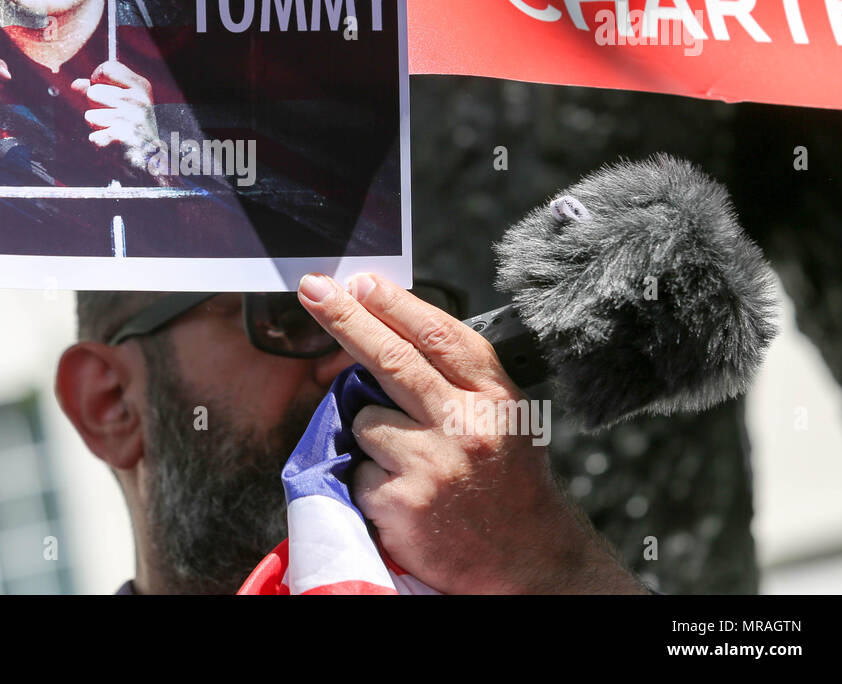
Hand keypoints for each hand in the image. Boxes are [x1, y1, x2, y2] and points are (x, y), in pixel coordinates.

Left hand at [71, 60, 165, 177]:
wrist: (151, 157)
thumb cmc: (134, 126)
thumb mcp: (122, 101)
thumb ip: (98, 90)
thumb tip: (74, 84)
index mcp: (140, 86)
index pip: (107, 68)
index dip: (97, 79)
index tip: (104, 89)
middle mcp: (137, 100)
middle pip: (93, 92)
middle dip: (96, 106)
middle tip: (113, 116)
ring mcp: (131, 118)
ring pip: (89, 115)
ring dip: (97, 125)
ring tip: (113, 129)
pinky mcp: (122, 138)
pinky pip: (93, 136)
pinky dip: (99, 142)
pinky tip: (112, 142)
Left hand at [297, 272, 647, 593]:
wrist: (529, 560)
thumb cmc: (506, 479)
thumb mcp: (501, 415)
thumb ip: (452, 376)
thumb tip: (383, 326)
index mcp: (494, 395)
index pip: (437, 334)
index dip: (392, 302)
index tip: (358, 280)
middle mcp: (467, 424)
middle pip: (392, 358)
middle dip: (345, 318)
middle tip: (312, 288)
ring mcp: (434, 464)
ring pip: (364, 419)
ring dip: (372, 434)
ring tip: (412, 463)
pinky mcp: (404, 502)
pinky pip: (359, 469)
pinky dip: (371, 479)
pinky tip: (405, 496)